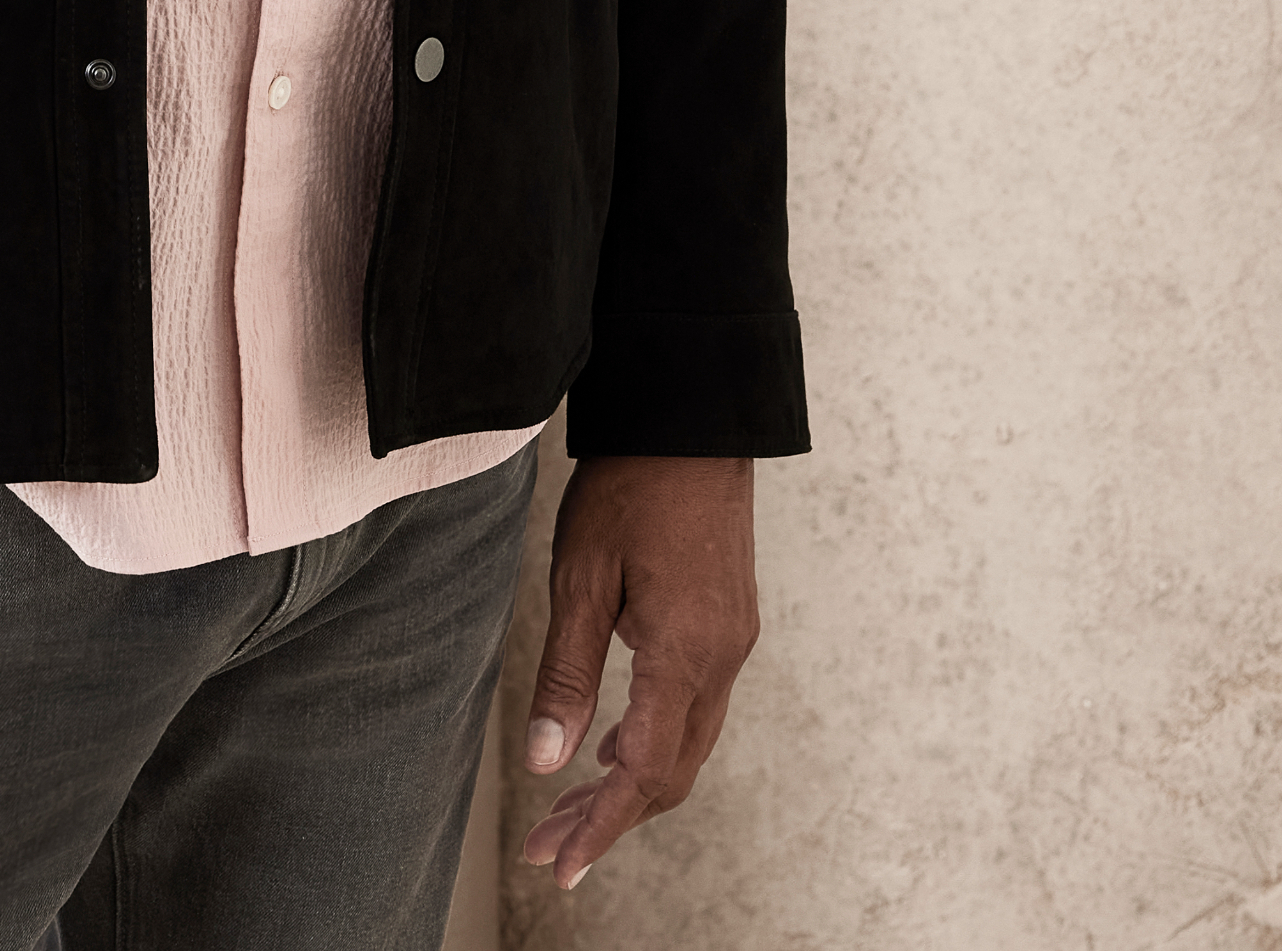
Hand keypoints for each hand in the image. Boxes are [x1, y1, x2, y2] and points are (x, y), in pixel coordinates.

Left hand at [518, 454, 757, 892]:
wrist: (693, 414)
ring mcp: (734, 641)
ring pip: (689, 744)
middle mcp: (723, 658)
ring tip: (569, 808)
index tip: (562, 867)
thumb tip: (547, 762)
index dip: (601, 826)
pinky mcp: (731, 621)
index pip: (645, 773)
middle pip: (672, 773)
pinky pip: (698, 707)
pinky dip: (656, 739)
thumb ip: (567, 674)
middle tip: (549, 847)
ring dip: (632, 782)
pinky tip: (615, 742)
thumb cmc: (631, 483)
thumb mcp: (581, 575)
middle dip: (609, 818)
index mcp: (687, 653)